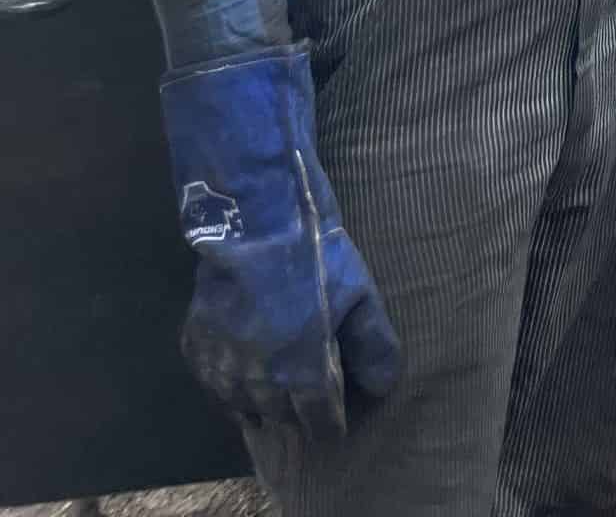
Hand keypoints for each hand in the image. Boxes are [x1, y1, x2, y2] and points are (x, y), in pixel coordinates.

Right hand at [162, 47, 400, 438]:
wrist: (255, 223)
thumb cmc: (316, 257)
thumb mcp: (360, 294)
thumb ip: (374, 345)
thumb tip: (384, 385)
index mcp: (304, 374)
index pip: (318, 420)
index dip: (329, 425)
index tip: (334, 426)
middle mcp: (260, 382)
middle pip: (279, 416)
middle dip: (294, 416)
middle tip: (303, 408)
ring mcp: (223, 366)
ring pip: (241, 406)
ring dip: (259, 405)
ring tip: (271, 401)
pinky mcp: (196, 345)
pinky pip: (211, 381)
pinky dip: (225, 384)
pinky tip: (236, 375)